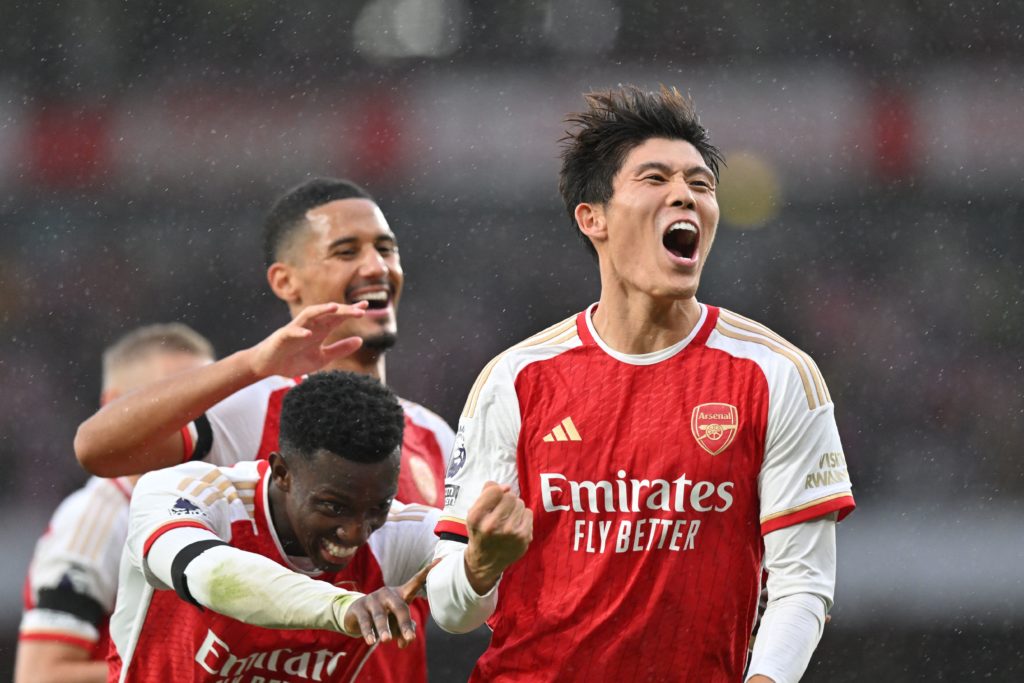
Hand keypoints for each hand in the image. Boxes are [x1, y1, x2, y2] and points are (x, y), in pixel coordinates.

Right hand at [247, 302, 366, 377]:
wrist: (269, 366)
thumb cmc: (294, 360)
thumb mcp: (322, 357)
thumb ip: (340, 349)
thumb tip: (361, 340)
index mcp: (320, 330)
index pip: (338, 317)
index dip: (351, 311)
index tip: (366, 306)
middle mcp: (310, 325)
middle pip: (328, 313)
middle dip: (343, 310)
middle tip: (360, 310)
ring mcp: (296, 329)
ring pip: (309, 315)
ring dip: (322, 310)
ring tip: (335, 308)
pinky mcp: (282, 337)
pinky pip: (291, 332)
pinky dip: (300, 332)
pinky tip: (309, 334)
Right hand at [342, 560, 438, 647]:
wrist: (356, 615)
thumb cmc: (385, 618)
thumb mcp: (396, 624)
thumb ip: (405, 631)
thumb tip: (406, 642)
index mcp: (400, 594)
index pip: (415, 582)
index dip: (427, 572)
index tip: (441, 560)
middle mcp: (387, 594)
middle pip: (399, 607)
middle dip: (404, 622)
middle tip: (410, 638)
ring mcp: (372, 599)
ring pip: (380, 616)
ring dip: (384, 628)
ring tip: (386, 640)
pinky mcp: (359, 608)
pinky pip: (365, 621)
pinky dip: (368, 632)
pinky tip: (370, 641)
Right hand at [464, 481, 532, 594]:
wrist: (486, 561)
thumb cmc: (480, 532)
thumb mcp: (473, 513)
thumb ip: (486, 494)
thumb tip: (505, 486)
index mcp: (476, 518)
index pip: (494, 491)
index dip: (496, 491)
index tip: (495, 497)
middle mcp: (492, 526)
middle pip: (510, 496)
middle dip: (506, 500)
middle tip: (501, 510)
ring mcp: (510, 533)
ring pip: (520, 503)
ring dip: (515, 508)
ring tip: (507, 518)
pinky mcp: (524, 538)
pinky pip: (529, 513)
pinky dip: (523, 516)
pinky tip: (515, 525)